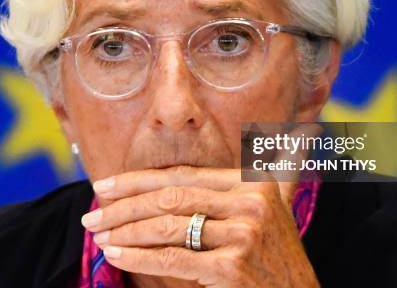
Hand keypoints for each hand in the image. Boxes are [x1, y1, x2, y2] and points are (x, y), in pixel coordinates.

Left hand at [82, 166, 319, 286]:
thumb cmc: (277, 256)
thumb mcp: (281, 206)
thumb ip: (284, 167)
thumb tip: (305, 131)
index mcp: (254, 182)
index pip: (183, 176)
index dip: (139, 180)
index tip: (105, 185)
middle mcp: (252, 202)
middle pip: (171, 197)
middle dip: (123, 205)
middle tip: (91, 214)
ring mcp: (244, 233)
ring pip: (167, 225)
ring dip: (125, 230)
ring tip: (99, 235)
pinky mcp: (231, 266)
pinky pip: (172, 257)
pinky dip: (138, 255)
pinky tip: (116, 254)